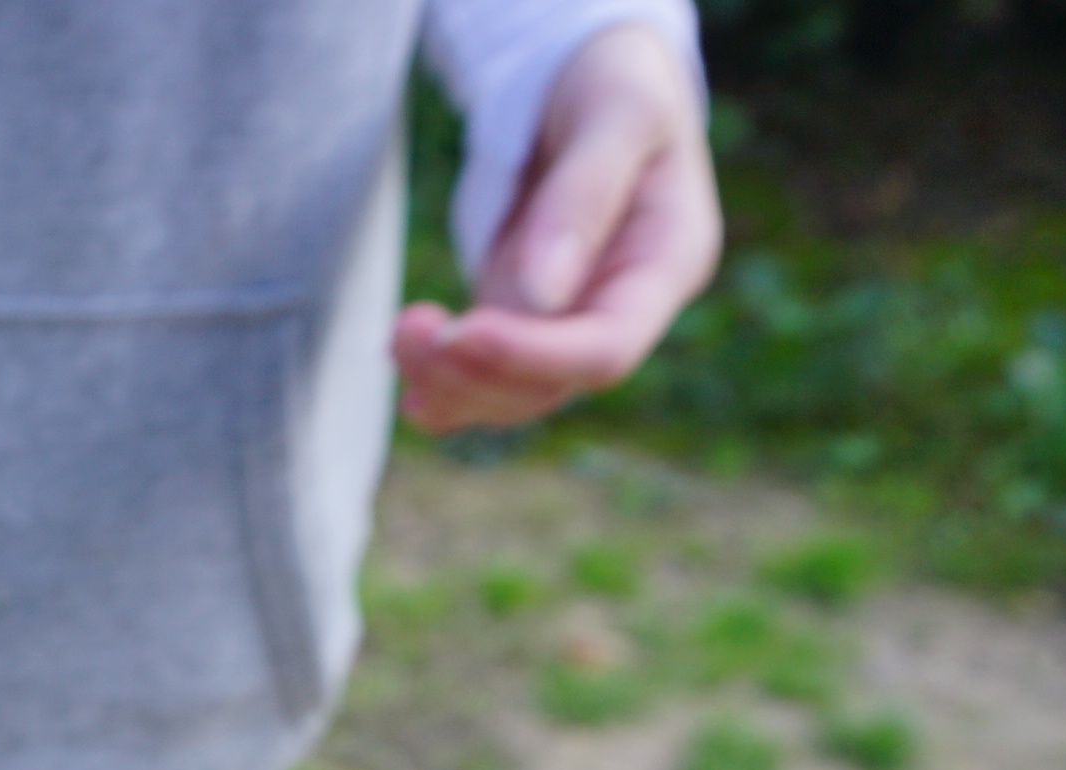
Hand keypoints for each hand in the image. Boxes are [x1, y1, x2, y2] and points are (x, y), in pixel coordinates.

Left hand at [395, 22, 721, 432]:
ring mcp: (573, 319)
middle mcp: (623, 307)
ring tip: (398, 337)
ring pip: (512, 391)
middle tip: (408, 326)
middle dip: (474, 371)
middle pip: (551, 384)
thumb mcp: (616, 114)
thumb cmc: (615, 85)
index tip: (462, 332)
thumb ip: (585, 197)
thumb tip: (541, 294)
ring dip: (447, 381)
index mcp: (668, 264)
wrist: (589, 82)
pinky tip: (404, 365)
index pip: (606, 348)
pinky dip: (441, 378)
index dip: (534, 355)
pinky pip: (485, 370)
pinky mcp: (525, 315)